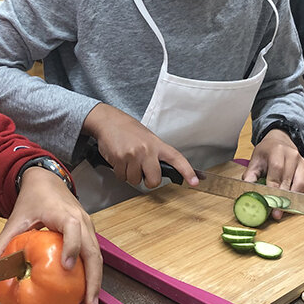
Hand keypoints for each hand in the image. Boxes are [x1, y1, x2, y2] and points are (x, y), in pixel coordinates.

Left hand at [0, 167, 101, 303]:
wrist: (47, 180)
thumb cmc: (33, 199)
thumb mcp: (16, 219)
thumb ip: (2, 243)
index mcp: (64, 214)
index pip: (72, 229)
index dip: (71, 247)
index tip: (66, 267)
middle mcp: (81, 220)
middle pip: (93, 250)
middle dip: (93, 278)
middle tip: (87, 303)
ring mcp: (88, 227)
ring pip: (97, 255)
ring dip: (96, 280)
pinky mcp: (89, 233)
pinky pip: (94, 254)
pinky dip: (93, 273)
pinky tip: (85, 291)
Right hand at [81, 102, 197, 188]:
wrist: (108, 121)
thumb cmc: (128, 130)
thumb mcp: (148, 138)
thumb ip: (156, 153)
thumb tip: (167, 169)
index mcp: (157, 144)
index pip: (176, 158)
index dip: (187, 171)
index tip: (194, 182)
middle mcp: (147, 150)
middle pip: (154, 179)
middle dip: (148, 181)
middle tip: (143, 173)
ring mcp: (133, 155)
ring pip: (135, 180)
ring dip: (130, 175)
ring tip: (127, 161)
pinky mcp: (119, 159)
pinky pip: (122, 176)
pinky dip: (120, 172)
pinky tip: (119, 160)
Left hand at [242, 130, 303, 218]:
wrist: (280, 141)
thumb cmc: (266, 152)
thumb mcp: (255, 160)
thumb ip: (250, 175)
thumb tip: (246, 192)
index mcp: (277, 151)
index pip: (276, 172)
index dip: (273, 189)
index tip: (269, 203)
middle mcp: (292, 156)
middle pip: (289, 180)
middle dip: (282, 198)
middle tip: (276, 213)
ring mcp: (302, 163)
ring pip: (301, 184)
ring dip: (293, 199)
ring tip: (284, 209)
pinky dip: (300, 196)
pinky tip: (292, 202)